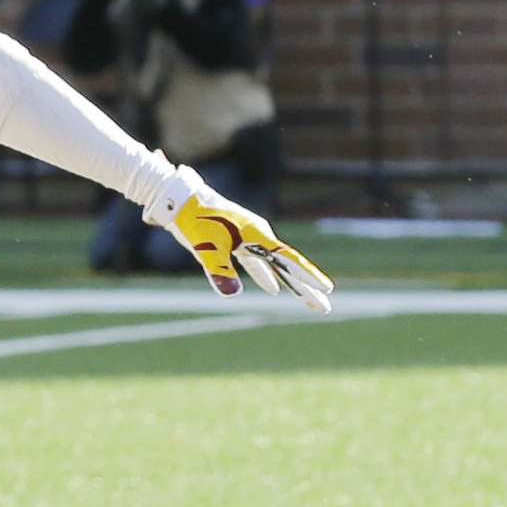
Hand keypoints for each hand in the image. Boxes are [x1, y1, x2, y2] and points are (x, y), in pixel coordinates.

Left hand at [143, 168, 333, 310]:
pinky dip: (265, 275)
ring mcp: (248, 238)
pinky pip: (257, 262)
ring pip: (274, 265)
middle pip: (287, 266)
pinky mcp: (236, 241)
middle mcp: (258, 236)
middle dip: (306, 287)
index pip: (288, 259)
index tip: (326, 288)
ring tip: (308, 298)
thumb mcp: (205, 246)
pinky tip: (273, 289)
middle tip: (325, 306)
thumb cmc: (195, 220)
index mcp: (257, 235)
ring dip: (289, 283)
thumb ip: (219, 269)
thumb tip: (232, 294)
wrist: (180, 201)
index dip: (307, 274)